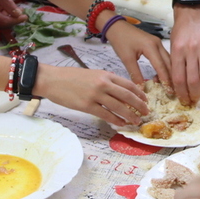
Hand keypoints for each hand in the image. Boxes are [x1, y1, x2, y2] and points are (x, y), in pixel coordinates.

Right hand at [34, 64, 149, 125]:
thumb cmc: (71, 77)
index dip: (139, 93)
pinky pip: (106, 114)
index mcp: (105, 75)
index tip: (145, 100)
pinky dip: (115, 120)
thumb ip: (106, 81)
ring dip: (130, 115)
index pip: (128, 84)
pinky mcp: (87, 106)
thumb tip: (119, 92)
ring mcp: (95, 95)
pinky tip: (121, 124)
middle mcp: (103, 83)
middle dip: (139, 105)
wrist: (53, 79)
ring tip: (136, 121)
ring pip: (119, 107)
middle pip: (127, 96)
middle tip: (146, 113)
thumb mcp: (92, 74)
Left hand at [105, 19, 169, 85]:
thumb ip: (135, 74)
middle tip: (173, 91)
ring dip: (169, 73)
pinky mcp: (156, 44)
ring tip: (168, 86)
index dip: (166, 80)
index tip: (169, 92)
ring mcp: (158, 43)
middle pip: (169, 63)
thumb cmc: (120, 40)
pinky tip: (161, 77)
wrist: (116, 26)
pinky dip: (165, 67)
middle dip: (171, 77)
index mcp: (151, 47)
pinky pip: (164, 57)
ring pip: (168, 60)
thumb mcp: (126, 58)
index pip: (162, 66)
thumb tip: (142, 89)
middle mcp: (158, 44)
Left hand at [166, 4, 199, 103]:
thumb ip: (175, 62)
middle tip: (195, 98)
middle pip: (193, 79)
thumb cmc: (181, 30)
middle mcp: (190, 50)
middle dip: (194, 93)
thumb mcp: (173, 44)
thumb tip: (178, 84)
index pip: (178, 78)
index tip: (184, 99)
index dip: (181, 92)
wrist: (193, 10)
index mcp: (177, 51)